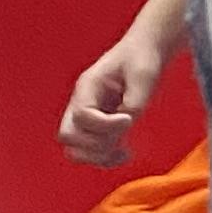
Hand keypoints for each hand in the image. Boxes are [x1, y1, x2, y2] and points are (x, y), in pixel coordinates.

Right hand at [61, 26, 168, 165]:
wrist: (144, 53)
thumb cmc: (143, 58)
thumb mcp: (143, 76)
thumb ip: (135, 102)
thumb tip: (126, 125)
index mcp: (88, 86)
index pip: (82, 115)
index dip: (105, 125)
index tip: (129, 120)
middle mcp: (81, 102)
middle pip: (67, 135)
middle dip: (95, 144)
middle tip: (121, 139)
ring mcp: (87, 116)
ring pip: (75, 148)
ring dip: (98, 156)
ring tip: (124, 151)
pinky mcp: (98, 126)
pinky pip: (89, 152)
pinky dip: (104, 159)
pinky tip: (126, 154)